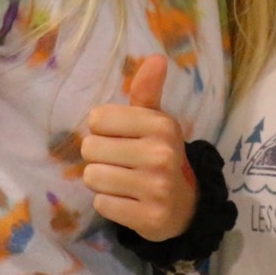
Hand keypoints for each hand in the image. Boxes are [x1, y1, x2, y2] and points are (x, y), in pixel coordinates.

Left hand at [81, 54, 197, 240]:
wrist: (185, 206)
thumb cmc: (159, 154)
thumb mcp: (155, 121)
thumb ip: (147, 91)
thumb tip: (157, 57)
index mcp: (161, 125)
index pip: (98, 118)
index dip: (102, 129)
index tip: (120, 137)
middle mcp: (161, 154)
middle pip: (90, 148)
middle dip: (99, 156)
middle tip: (120, 162)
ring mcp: (157, 188)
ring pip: (93, 177)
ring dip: (101, 181)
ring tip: (122, 181)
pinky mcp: (149, 217)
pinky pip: (102, 204)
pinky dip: (108, 203)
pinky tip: (127, 201)